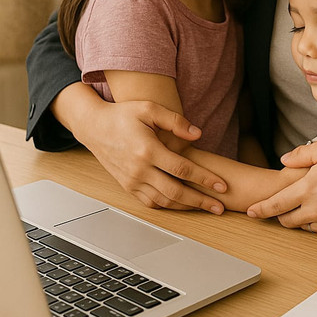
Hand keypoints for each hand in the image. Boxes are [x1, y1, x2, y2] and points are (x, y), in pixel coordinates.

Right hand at [84, 100, 227, 211]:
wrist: (94, 127)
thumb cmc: (122, 115)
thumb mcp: (149, 108)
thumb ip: (175, 121)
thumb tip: (197, 134)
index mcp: (147, 149)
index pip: (183, 169)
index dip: (205, 178)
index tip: (221, 185)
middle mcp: (139, 169)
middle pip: (176, 192)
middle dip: (201, 201)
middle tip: (220, 207)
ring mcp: (132, 180)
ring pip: (164, 201)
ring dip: (187, 207)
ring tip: (206, 208)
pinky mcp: (127, 186)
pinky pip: (150, 202)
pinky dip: (167, 207)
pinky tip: (182, 205)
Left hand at [246, 141, 316, 235]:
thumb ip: (300, 154)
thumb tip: (283, 160)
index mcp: (307, 189)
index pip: (275, 204)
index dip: (260, 210)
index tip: (251, 212)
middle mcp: (315, 209)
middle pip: (287, 221)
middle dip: (281, 216)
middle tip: (284, 207)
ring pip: (306, 227)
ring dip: (303, 218)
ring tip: (312, 204)